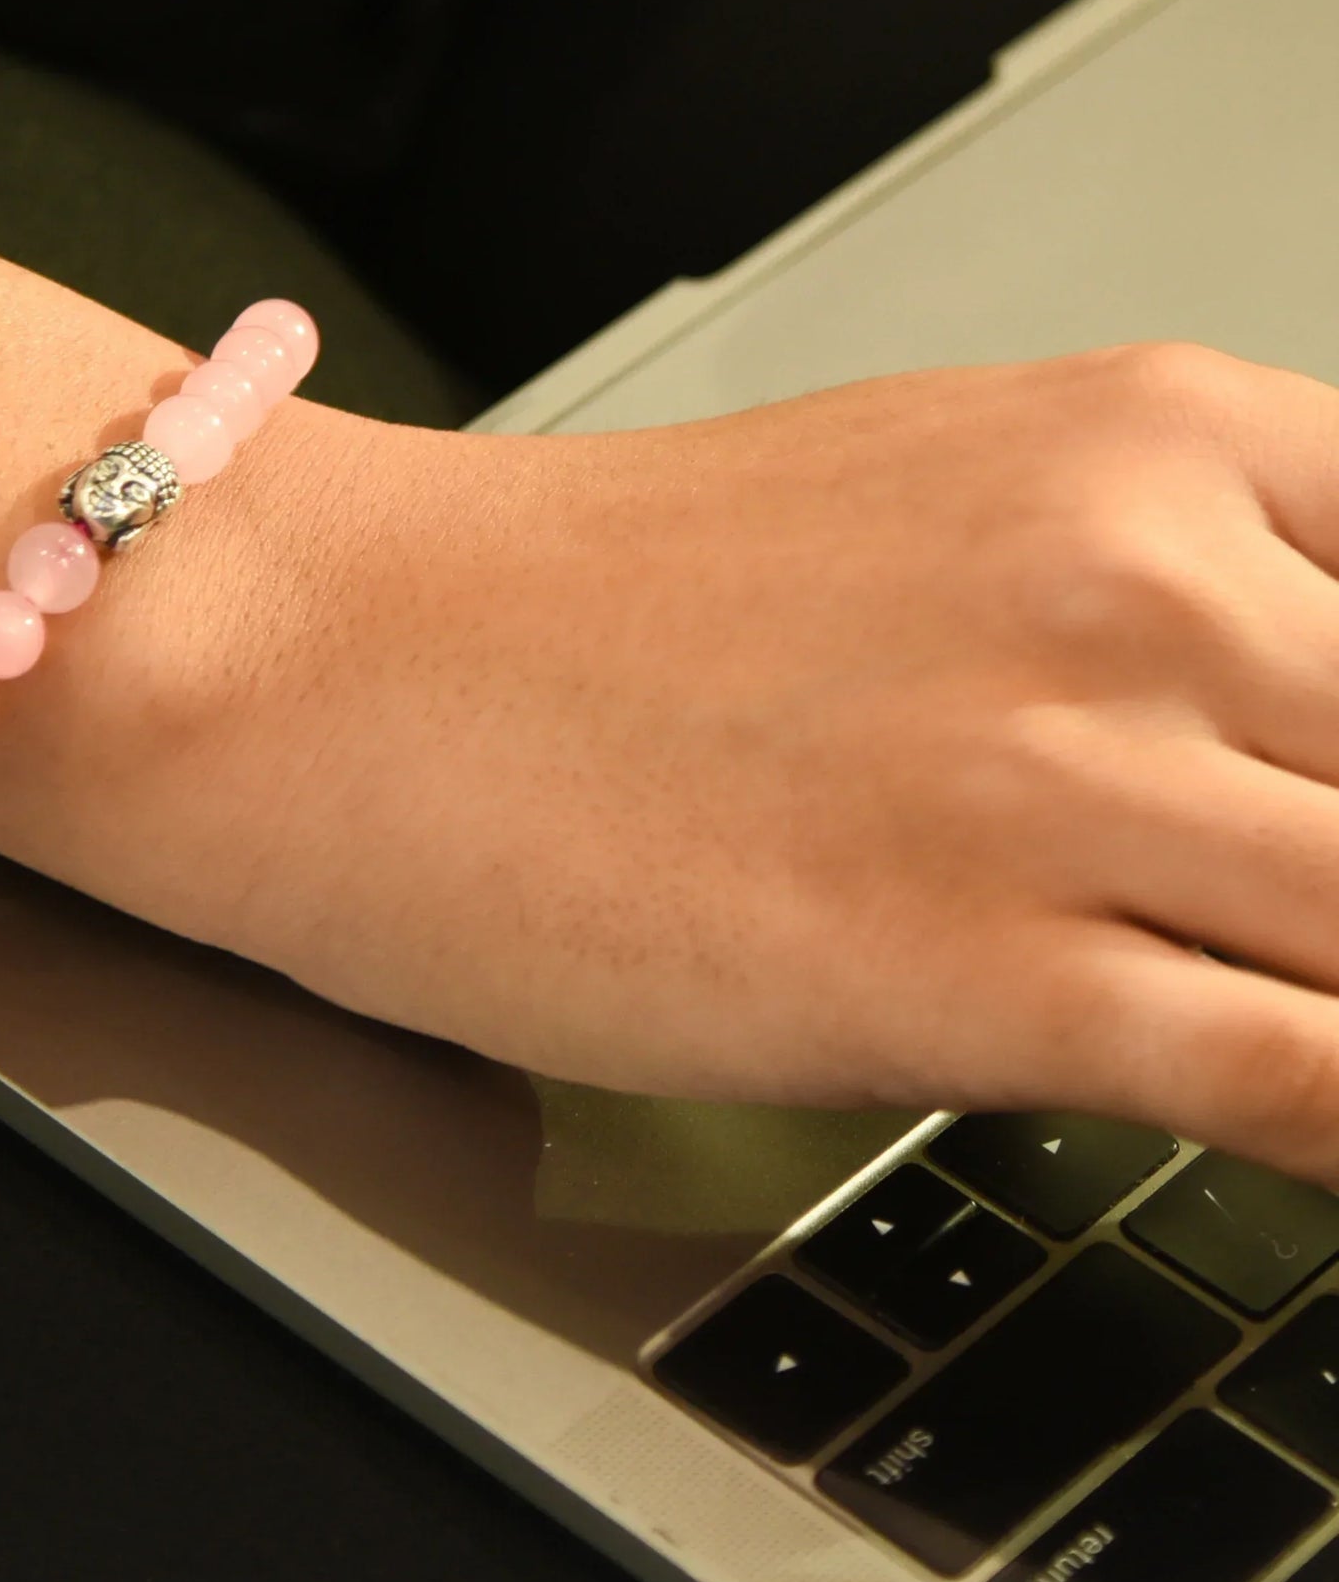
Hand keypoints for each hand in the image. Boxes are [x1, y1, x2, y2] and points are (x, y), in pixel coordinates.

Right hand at [0, 343, 1338, 1183]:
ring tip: (1279, 1011)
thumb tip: (1307, 730)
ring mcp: (1062, 775)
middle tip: (1300, 914)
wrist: (339, 666)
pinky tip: (1310, 1143)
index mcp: (1147, 438)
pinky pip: (1309, 1084)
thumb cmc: (579, 604)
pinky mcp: (971, 968)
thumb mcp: (929, 507)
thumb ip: (1159, 593)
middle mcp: (1136, 580)